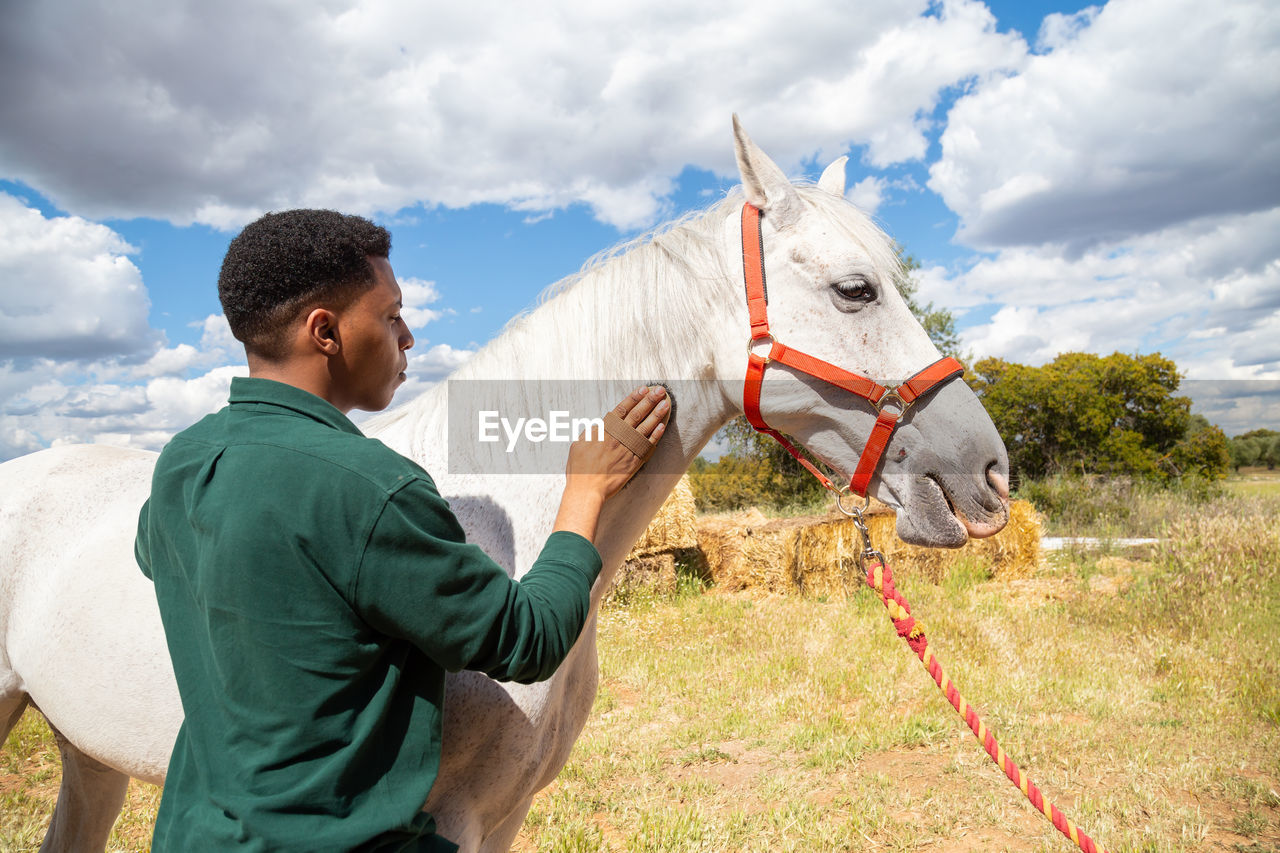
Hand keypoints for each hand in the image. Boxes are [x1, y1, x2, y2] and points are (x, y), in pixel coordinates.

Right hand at [553, 386, 668, 541]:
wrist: (587, 490)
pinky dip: (655, 436)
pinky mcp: (633, 463)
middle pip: (636, 415)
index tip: (643, 389)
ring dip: (656, 414)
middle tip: (660, 390)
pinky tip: (662, 426)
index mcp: (604, 431)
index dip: (633, 398)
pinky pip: (647, 446)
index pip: (621, 409)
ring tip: (665, 403)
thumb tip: (600, 425)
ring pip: (644, 428)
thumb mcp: (579, 444)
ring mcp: (627, 450)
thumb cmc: (579, 468)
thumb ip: (592, 432)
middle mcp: (618, 438)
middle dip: (649, 401)